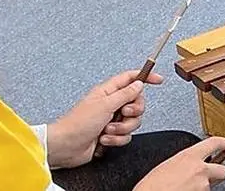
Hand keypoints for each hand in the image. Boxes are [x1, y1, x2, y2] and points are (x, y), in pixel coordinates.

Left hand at [47, 69, 164, 168]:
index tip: (159, 80)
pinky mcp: (110, 135)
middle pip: (137, 103)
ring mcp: (111, 120)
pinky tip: (103, 140)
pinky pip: (126, 136)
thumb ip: (125, 94)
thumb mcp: (105, 104)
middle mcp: (111, 104)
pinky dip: (116, 140)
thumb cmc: (78, 123)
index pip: (131, 78)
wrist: (66, 147)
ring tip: (107, 130)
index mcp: (108, 91)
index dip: (146, 77)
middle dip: (133, 112)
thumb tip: (139, 84)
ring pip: (133, 122)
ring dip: (122, 129)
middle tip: (123, 114)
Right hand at [134, 137, 224, 189]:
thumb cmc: (151, 185)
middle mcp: (200, 170)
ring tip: (185, 188)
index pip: (214, 143)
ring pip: (211, 186)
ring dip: (202, 187)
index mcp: (190, 156)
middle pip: (223, 170)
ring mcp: (202, 186)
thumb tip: (189, 166)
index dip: (224, 143)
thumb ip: (185, 162)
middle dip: (218, 173)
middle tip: (209, 176)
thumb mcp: (167, 165)